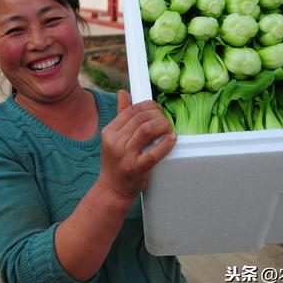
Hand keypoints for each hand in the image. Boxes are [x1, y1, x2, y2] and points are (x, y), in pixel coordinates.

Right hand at [98, 90, 175, 204]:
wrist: (112, 189)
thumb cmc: (116, 162)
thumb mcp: (113, 137)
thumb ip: (120, 115)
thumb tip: (123, 92)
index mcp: (109, 131)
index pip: (131, 110)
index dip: (148, 106)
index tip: (158, 110)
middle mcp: (115, 141)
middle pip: (140, 118)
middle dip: (157, 115)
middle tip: (166, 120)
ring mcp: (125, 155)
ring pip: (147, 130)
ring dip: (162, 125)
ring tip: (169, 129)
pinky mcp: (136, 168)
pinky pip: (155, 152)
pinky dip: (166, 143)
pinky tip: (173, 139)